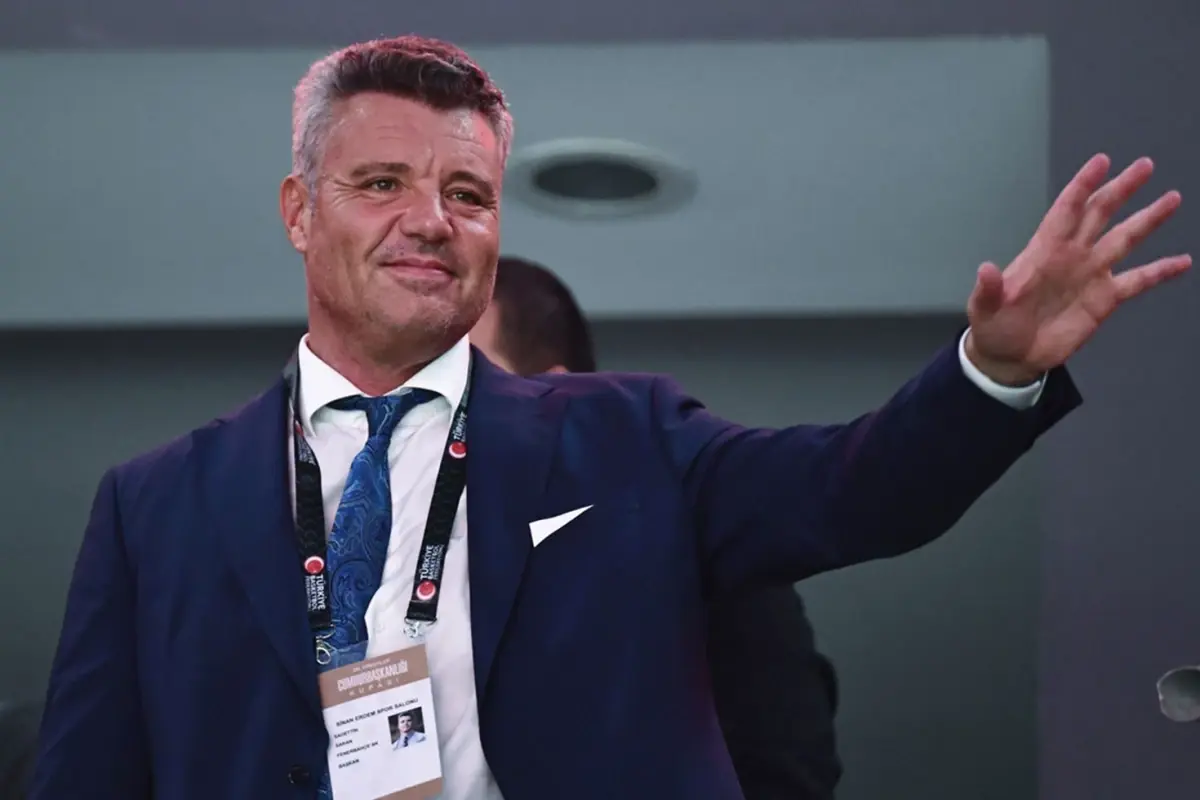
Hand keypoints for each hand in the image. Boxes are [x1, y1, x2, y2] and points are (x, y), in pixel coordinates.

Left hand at [964, 154, 1189, 385]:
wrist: (1010, 356)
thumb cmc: (993, 327)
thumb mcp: (983, 309)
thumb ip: (988, 290)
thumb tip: (985, 269)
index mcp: (1043, 251)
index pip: (1066, 211)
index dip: (1083, 186)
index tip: (1101, 162)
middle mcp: (1072, 255)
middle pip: (1101, 213)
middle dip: (1121, 189)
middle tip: (1144, 165)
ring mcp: (1090, 275)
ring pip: (1125, 239)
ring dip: (1148, 219)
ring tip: (1172, 198)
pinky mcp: (1105, 299)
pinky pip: (1138, 280)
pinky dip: (1160, 271)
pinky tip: (1183, 262)